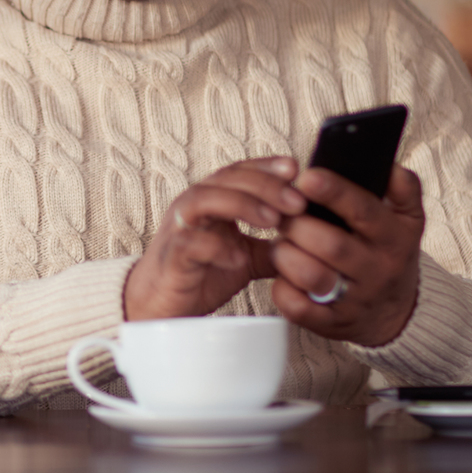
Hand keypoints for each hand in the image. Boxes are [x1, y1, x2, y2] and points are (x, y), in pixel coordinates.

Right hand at [123, 157, 305, 320]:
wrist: (161, 306)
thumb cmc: (198, 274)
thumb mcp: (244, 256)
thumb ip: (271, 246)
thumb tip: (310, 240)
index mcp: (211, 201)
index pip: (238, 172)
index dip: (266, 166)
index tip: (295, 168)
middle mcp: (192, 207)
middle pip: (226, 179)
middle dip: (264, 185)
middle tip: (296, 200)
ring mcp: (179, 228)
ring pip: (204, 199)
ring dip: (241, 204)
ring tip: (272, 220)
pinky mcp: (171, 255)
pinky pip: (190, 243)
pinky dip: (216, 246)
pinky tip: (239, 256)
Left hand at [270, 165, 424, 346]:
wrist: (397, 312)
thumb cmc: (389, 254)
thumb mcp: (407, 219)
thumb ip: (402, 188)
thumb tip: (386, 163)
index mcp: (394, 237)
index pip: (364, 210)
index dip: (333, 192)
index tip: (305, 177)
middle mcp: (377, 269)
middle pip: (331, 244)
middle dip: (297, 225)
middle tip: (281, 215)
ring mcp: (355, 299)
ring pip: (313, 277)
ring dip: (286, 256)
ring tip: (280, 243)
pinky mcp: (332, 323)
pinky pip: (299, 308)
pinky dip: (282, 289)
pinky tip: (282, 275)